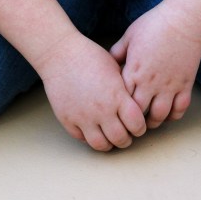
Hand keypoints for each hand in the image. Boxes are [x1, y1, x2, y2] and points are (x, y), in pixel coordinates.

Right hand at [35, 32, 146, 150]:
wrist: (60, 54)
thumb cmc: (89, 56)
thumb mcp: (115, 68)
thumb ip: (126, 89)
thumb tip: (136, 103)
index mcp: (117, 96)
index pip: (136, 124)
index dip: (140, 128)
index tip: (138, 125)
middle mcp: (102, 110)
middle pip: (121, 139)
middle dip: (126, 139)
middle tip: (126, 134)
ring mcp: (83, 117)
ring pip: (101, 145)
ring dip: (109, 144)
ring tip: (110, 136)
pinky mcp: (68, 120)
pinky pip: (82, 139)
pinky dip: (90, 138)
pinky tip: (94, 129)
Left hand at [109, 3, 200, 129]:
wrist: (183, 21)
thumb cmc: (154, 25)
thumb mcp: (129, 36)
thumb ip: (117, 52)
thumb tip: (107, 62)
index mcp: (133, 71)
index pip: (121, 100)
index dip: (117, 108)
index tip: (116, 111)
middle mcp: (150, 83)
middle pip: (138, 114)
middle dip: (133, 121)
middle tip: (130, 121)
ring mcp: (169, 86)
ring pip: (160, 116)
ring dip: (153, 122)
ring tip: (148, 120)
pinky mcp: (185, 85)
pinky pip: (180, 109)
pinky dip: (173, 115)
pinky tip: (168, 113)